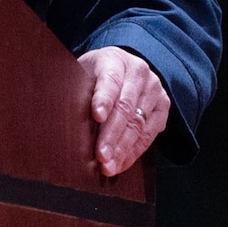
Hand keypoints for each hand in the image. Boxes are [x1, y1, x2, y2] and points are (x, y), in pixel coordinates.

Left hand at [78, 46, 168, 176]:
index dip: (103, 99)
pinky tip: (121, 163)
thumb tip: (64, 116)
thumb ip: (77, 90)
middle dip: (112, 135)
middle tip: (100, 156)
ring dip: (123, 149)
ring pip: (139, 123)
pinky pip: (149, 134)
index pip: (110, 80)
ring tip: (108, 166)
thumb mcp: (83, 74)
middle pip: (125, 107)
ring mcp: (154, 89)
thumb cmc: (95, 75)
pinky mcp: (163, 106)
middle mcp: (139, 71)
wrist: (122, 68)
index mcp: (114, 59)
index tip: (96, 116)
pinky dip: (134, 152)